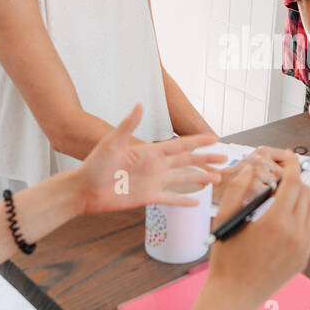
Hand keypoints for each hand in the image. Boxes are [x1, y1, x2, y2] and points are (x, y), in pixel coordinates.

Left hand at [73, 104, 225, 214]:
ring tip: (217, 179)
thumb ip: (127, 125)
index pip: (180, 145)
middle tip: (225, 158)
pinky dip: (183, 201)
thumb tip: (139, 105)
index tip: (214, 137)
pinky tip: (195, 204)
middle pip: (187, 161)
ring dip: (200, 179)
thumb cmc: (94, 164)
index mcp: (150, 152)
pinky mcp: (148, 198)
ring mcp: (153, 182)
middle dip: (206, 159)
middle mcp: (155, 166)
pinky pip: (170, 199)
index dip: (198, 142)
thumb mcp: (111, 143)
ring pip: (183, 180)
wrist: (84, 189)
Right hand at [207, 156, 309, 309]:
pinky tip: (291, 214)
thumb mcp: (226, 220)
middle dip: (297, 180)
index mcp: (276, 223)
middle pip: (307, 195)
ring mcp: (303, 248)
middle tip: (285, 175)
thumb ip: (237, 190)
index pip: (293, 183)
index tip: (290, 156)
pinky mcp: (303, 259)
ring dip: (306, 196)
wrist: (234, 296)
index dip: (292, 165)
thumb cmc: (226, 260)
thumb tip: (250, 169)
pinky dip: (307, 215)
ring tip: (292, 191)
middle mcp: (295, 235)